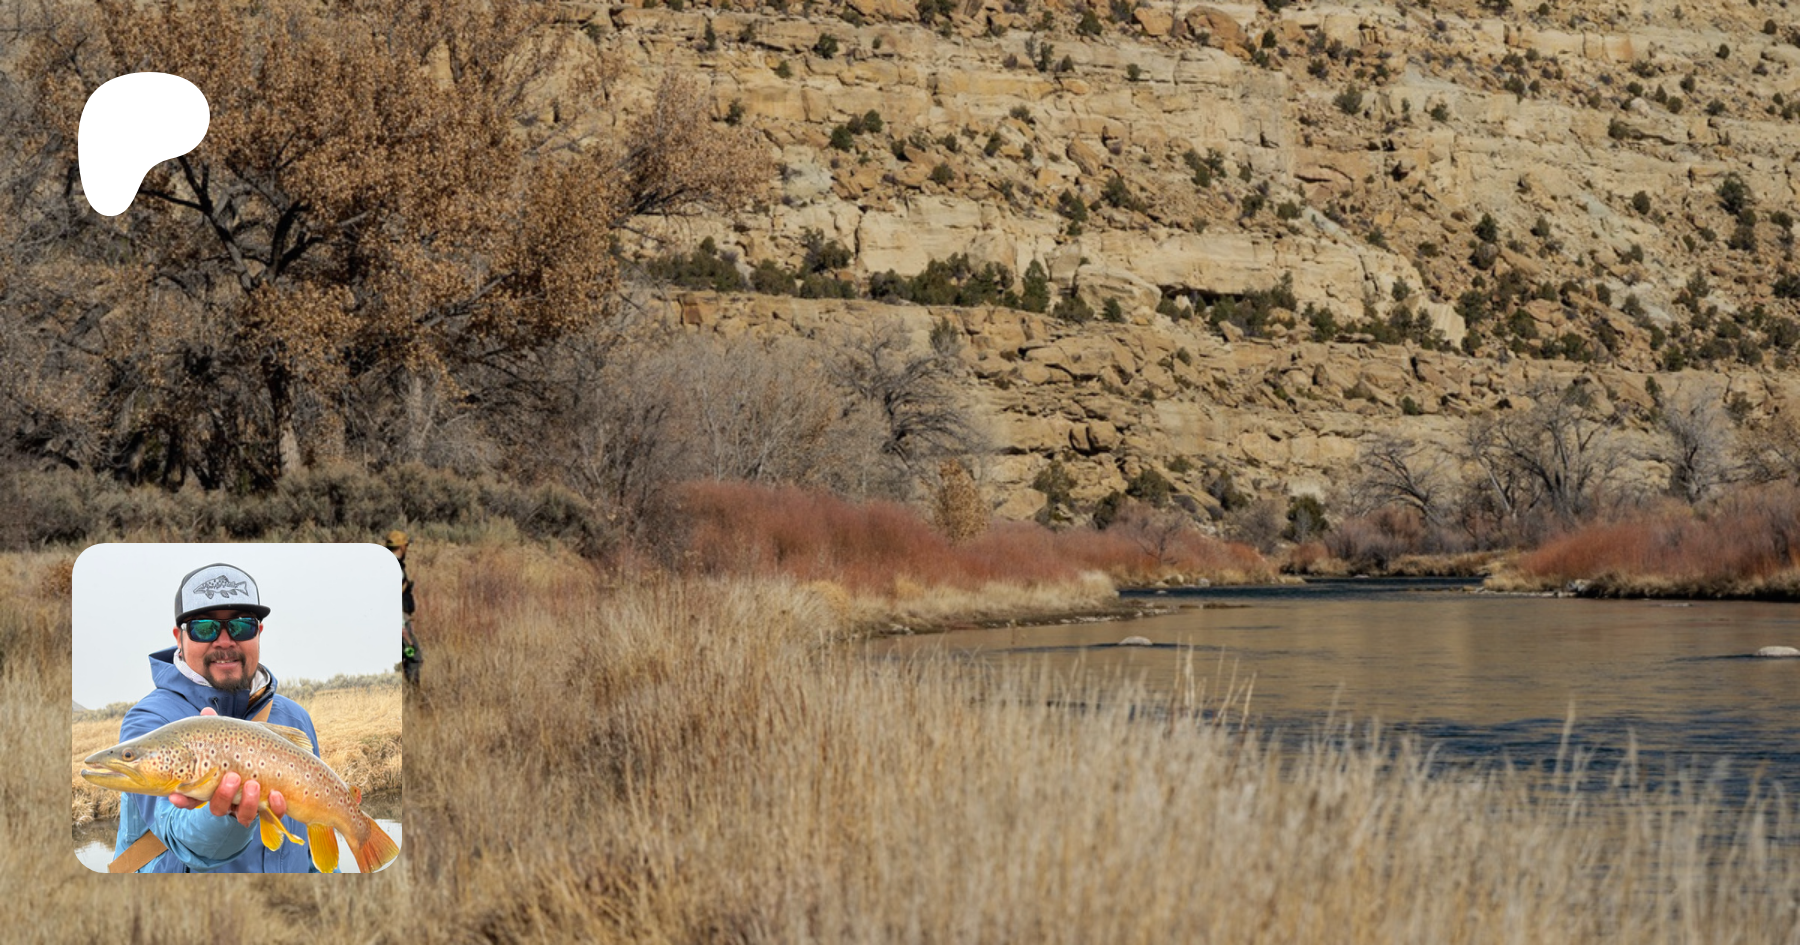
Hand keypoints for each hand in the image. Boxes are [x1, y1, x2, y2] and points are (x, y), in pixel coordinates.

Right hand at [168, 708, 286, 825]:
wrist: (283, 771)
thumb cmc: (247, 755)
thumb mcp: (232, 742)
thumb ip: (218, 729)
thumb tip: (207, 711)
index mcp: (214, 787)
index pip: (191, 798)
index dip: (182, 800)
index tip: (175, 795)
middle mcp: (229, 801)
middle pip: (218, 807)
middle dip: (222, 795)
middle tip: (232, 777)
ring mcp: (249, 807)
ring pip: (243, 815)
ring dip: (247, 802)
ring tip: (254, 784)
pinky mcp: (271, 810)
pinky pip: (272, 814)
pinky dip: (275, 807)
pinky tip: (277, 794)